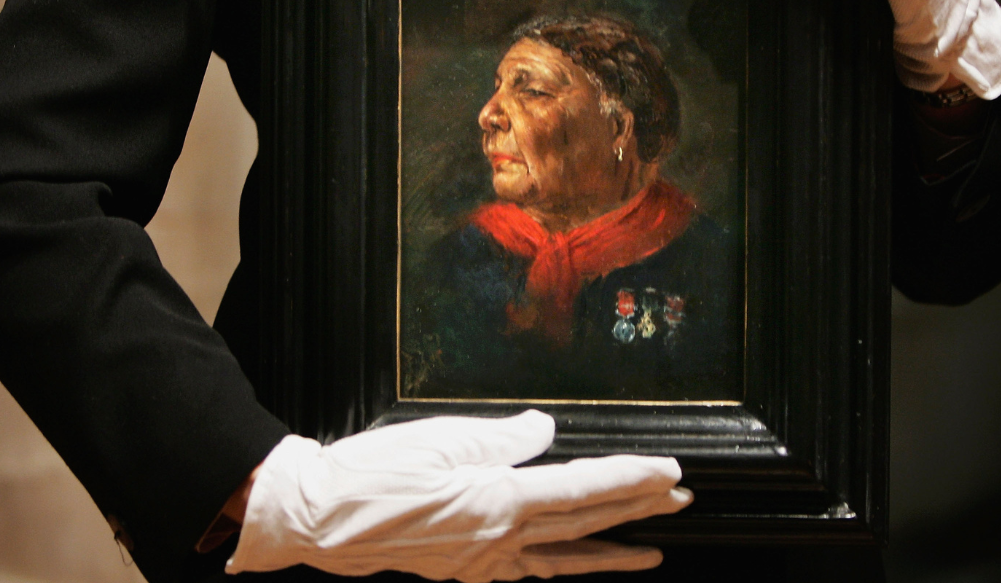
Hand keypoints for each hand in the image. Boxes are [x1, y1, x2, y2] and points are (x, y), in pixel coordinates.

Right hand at [225, 410, 691, 581]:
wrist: (320, 516)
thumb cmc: (375, 473)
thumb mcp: (444, 438)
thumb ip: (505, 439)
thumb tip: (545, 431)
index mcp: (497, 500)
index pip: (583, 488)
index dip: (632, 480)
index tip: (670, 471)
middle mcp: (499, 538)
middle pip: (584, 522)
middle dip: (637, 510)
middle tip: (681, 499)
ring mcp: (483, 561)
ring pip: (563, 556)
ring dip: (611, 550)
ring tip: (650, 553)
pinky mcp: (466, 570)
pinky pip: (527, 571)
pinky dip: (560, 566)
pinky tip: (575, 565)